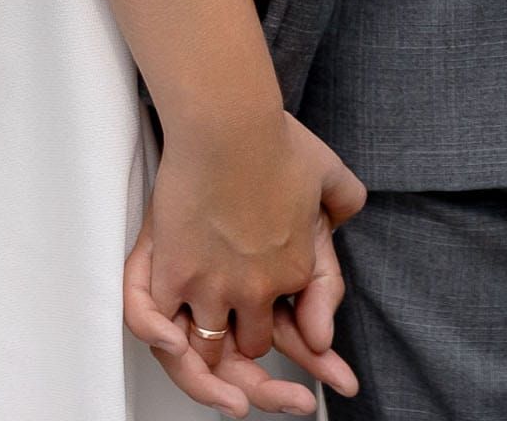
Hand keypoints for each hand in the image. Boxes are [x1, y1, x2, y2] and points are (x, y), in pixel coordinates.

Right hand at [122, 112, 364, 415]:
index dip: (305, 349)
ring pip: (209, 347)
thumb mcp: (328, 168)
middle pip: (251, 347)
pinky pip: (159, 326)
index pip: (301, 330)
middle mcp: (257, 289)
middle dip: (252, 363)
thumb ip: (343, 195)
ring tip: (214, 384)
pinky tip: (174, 344)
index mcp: (296, 269)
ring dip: (208, 366)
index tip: (326, 371)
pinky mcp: (174, 272)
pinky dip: (163, 339)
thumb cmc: (272, 136)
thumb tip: (347, 216)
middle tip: (262, 386)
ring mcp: (214, 285)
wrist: (229, 119)